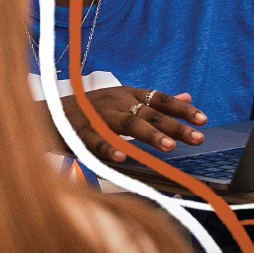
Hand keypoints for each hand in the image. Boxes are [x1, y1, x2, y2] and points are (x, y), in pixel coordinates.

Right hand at [62, 87, 206, 164]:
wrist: (50, 113)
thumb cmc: (93, 109)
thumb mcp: (124, 98)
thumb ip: (155, 101)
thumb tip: (187, 96)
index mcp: (127, 94)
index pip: (160, 99)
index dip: (181, 108)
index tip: (204, 119)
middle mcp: (116, 103)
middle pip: (149, 113)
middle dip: (174, 126)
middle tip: (197, 138)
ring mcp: (98, 117)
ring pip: (127, 125)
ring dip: (149, 135)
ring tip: (168, 147)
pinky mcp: (82, 133)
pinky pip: (97, 142)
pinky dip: (110, 150)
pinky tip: (124, 158)